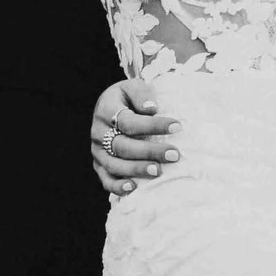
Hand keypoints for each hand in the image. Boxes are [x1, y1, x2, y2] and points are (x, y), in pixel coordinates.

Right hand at [88, 77, 177, 196]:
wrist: (111, 105)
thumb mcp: (133, 87)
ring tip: (159, 171)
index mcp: (106, 110)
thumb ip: (142, 94)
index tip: (177, 126)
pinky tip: (133, 188)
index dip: (153, 125)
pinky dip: (117, 186)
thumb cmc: (128, 97)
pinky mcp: (99, 164)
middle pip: (123, 146)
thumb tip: (152, 109)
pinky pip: (105, 178)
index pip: (129, 121)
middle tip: (174, 154)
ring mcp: (97, 150)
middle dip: (149, 151)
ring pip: (114, 165)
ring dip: (137, 170)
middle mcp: (98, 132)